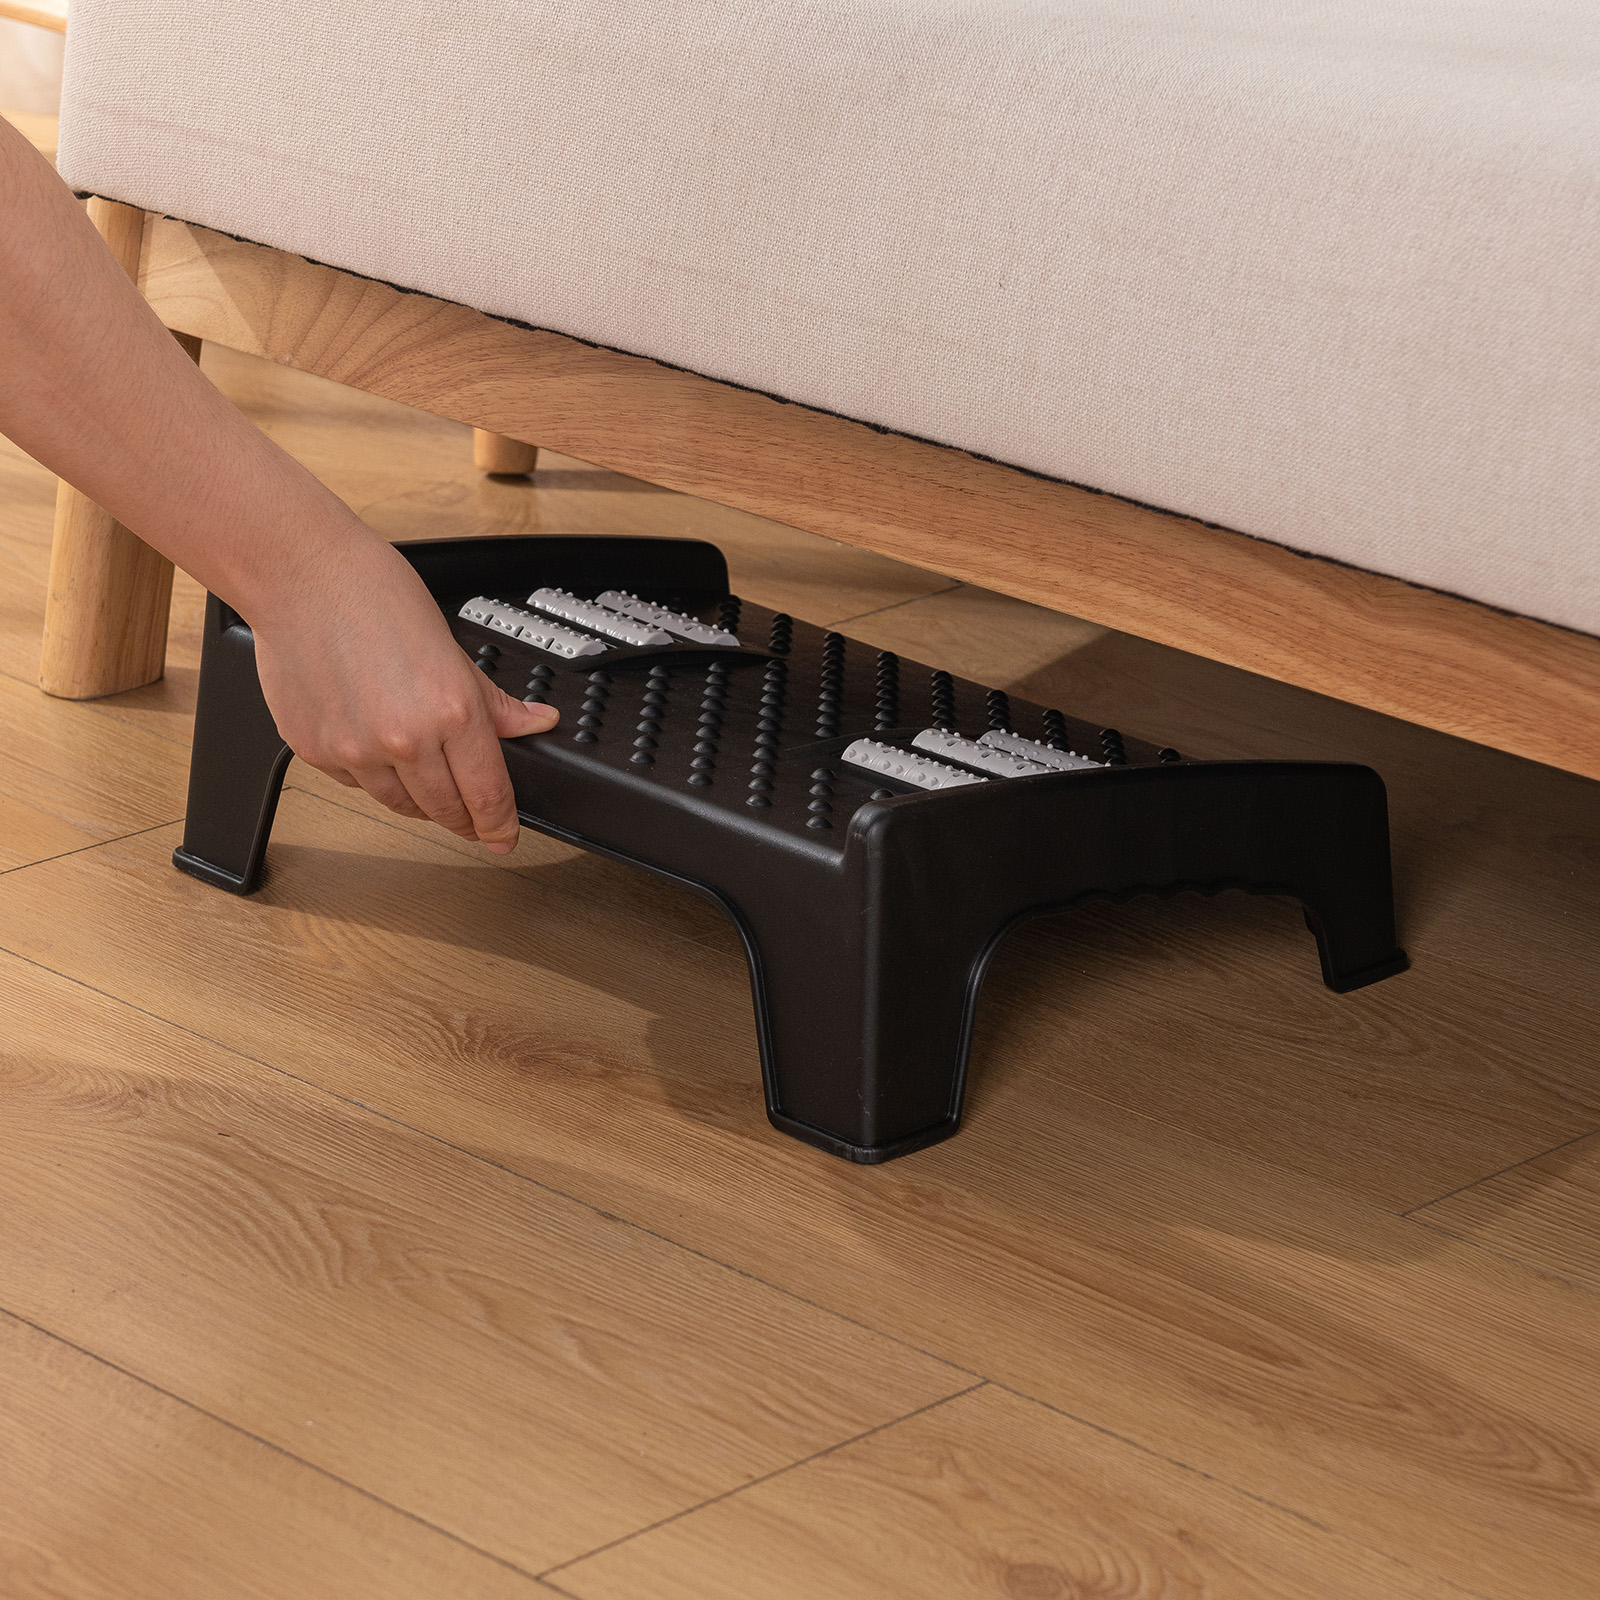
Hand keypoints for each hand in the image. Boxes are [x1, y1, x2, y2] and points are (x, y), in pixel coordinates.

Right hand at [251, 538, 557, 852]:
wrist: (303, 577)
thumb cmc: (376, 597)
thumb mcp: (454, 650)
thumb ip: (495, 703)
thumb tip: (537, 723)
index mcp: (452, 712)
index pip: (487, 794)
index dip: (499, 824)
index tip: (504, 837)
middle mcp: (405, 739)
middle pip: (446, 809)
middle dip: (464, 818)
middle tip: (472, 818)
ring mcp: (356, 750)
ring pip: (400, 804)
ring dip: (420, 801)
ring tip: (426, 779)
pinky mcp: (316, 751)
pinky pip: (356, 784)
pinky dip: (373, 776)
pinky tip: (377, 748)